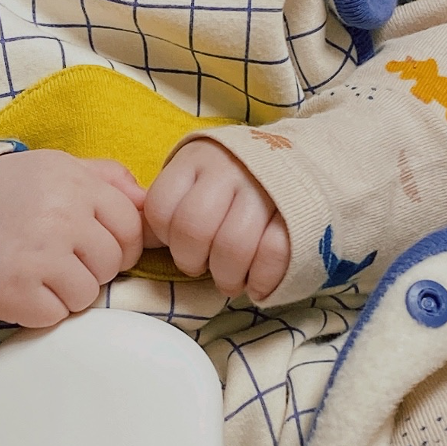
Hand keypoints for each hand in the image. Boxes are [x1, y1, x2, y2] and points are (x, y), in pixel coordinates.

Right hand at [0, 149, 144, 328]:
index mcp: (78, 186)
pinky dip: (42, 308)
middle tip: (56, 256)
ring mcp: (40, 257)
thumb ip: (108, 178)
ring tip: (38, 271)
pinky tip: (22, 286)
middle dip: (91, 267)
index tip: (91, 244)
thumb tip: (149, 200)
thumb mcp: (58, 167)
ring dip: (68, 291)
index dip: (118, 243)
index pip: (131, 229)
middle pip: (112, 265)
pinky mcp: (17, 292)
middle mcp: (63, 218)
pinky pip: (57, 315)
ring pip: (88, 295)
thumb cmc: (8, 192)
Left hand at [143, 140, 289, 300]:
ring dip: (227, 277)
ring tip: (231, 280)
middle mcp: (228, 169)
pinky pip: (272, 255)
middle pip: (193, 229)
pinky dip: (261, 281)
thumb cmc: (237, 180)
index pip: (160, 207)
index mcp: (196, 159)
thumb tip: (141, 241)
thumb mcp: (198, 176)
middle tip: (204, 267)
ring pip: (232, 246)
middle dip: (192, 262)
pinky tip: (257, 286)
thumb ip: (171, 205)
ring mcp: (265, 190)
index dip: (166, 238)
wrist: (305, 161)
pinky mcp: (298, 213)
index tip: (181, 244)